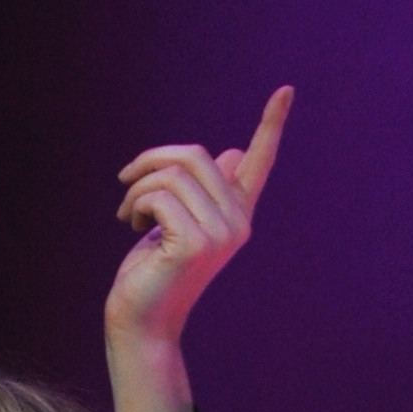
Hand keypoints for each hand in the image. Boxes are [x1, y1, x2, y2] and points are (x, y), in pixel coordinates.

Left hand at [104, 86, 292, 411]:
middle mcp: (237, 223)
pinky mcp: (196, 243)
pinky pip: (160, 194)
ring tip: (126, 213)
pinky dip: (135, 202)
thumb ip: (203, 190)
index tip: (286, 90)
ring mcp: (221, 235)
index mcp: (237, 214)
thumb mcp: (178, 221)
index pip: (258, 163)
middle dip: (152, 162)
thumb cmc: (154, 271)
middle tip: (127, 184)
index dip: (270, 125)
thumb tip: (230, 154)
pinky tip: (128, 224)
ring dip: (138, 186)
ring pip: (173, 174)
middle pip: (195, 156)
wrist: (141, 321)